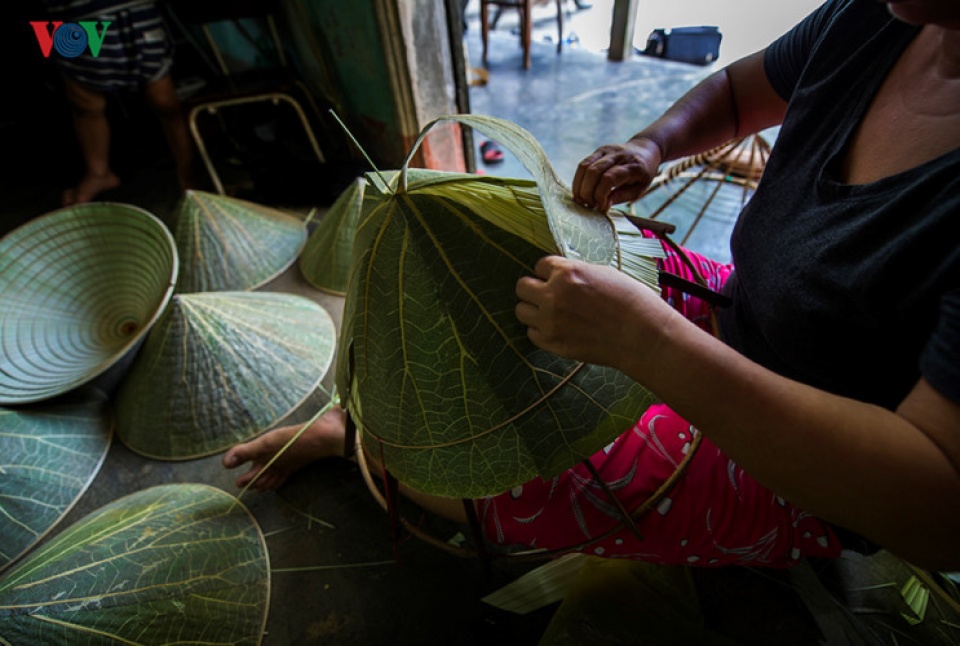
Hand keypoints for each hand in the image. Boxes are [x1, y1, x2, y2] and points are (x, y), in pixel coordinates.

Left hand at [515, 255, 672, 371]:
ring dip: (534, 310)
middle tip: (547, 295)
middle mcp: (553, 295)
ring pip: (522, 311)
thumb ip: (575, 273)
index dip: (549, 272)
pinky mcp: (553, 343)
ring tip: (551, 313)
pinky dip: (541, 331)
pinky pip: (532, 334)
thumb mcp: (602, 273)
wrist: (642, 336)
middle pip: (522, 287)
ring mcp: (550, 321)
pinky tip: (558, 329)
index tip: (557, 278)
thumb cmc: (631, 300)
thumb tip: (560, 275)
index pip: (540, 265)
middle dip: (534, 289)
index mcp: (567, 273)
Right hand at [572, 137, 661, 212]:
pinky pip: (583, 164)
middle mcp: (619, 155)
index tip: (601, 207)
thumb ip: (621, 196)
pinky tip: (580, 191)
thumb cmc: (643, 174)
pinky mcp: (599, 150)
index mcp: (633, 166)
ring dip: (579, 186)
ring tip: (581, 200)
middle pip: (594, 172)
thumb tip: (603, 204)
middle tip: (589, 206)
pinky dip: (578, 180)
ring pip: (585, 167)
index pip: (609, 178)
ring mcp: (607, 150)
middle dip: (587, 192)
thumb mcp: (640, 189)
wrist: (646, 149)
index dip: (600, 195)